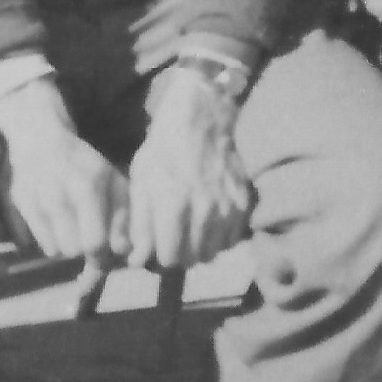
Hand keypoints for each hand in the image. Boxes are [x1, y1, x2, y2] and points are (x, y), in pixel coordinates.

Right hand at [0, 77, 127, 266]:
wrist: (40, 140)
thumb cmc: (85, 166)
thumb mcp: (113, 183)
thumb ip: (122, 217)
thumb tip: (122, 250)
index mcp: (86, 187)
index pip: (94, 242)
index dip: (103, 254)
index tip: (106, 251)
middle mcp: (56, 195)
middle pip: (73, 250)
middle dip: (84, 250)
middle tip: (89, 240)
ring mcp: (34, 201)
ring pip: (56, 250)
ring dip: (67, 245)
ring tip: (74, 229)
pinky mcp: (19, 205)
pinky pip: (39, 242)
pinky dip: (51, 239)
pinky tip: (56, 223)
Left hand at [125, 66, 254, 269]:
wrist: (201, 120)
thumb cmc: (163, 150)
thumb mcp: (141, 182)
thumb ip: (139, 224)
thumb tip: (137, 260)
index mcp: (174, 203)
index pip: (169, 258)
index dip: (158, 256)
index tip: (155, 246)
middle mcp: (204, 209)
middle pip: (192, 260)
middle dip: (178, 255)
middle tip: (170, 240)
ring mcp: (228, 208)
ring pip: (213, 253)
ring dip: (198, 249)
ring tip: (186, 232)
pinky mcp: (243, 203)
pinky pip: (231, 240)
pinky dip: (218, 239)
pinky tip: (205, 224)